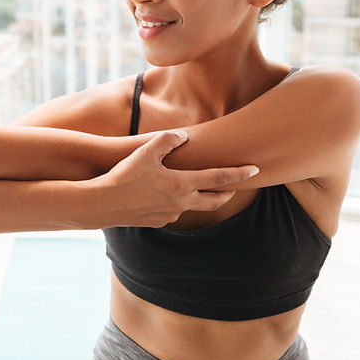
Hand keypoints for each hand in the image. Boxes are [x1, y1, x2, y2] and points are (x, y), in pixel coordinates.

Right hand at [92, 131, 258, 227]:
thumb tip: (184, 136)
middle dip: (227, 193)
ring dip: (201, 198)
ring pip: (194, 206)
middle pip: (214, 200)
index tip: (255, 170)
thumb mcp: (147, 151)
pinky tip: (169, 196)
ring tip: (203, 189)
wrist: (103, 203)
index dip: (239, 173)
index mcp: (182, 184)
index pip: (218, 178)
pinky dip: (178, 203)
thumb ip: (168, 140)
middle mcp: (181, 202)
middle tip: (235, 187)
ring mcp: (170, 215)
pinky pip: (174, 212)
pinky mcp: (157, 222)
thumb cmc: (125, 174)